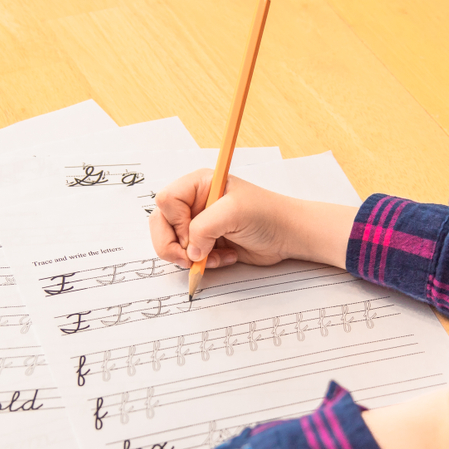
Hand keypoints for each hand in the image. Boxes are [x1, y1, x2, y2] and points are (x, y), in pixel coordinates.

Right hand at [149, 169, 357, 269]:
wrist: (288, 235)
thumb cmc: (267, 215)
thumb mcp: (233, 213)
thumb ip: (204, 228)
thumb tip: (190, 251)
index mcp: (198, 184)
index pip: (166, 201)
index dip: (176, 222)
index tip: (195, 234)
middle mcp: (194, 202)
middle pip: (161, 223)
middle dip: (173, 245)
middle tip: (190, 258)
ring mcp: (198, 223)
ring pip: (170, 242)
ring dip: (189, 256)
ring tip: (212, 258)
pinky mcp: (205, 242)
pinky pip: (188, 256)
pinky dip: (202, 263)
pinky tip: (224, 258)